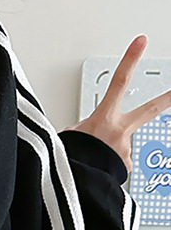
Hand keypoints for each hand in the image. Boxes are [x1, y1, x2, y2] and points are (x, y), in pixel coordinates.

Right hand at [64, 35, 170, 172]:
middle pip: (150, 108)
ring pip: (121, 143)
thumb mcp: (69, 136)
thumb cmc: (69, 161)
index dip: (130, 60)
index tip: (141, 42)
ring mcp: (125, 149)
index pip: (119, 82)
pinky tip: (94, 167)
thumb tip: (88, 131)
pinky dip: (106, 163)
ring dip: (108, 148)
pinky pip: (116, 162)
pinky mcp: (125, 166)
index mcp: (103, 119)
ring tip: (90, 158)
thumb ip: (82, 127)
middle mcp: (119, 132)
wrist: (74, 187)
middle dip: (167, 97)